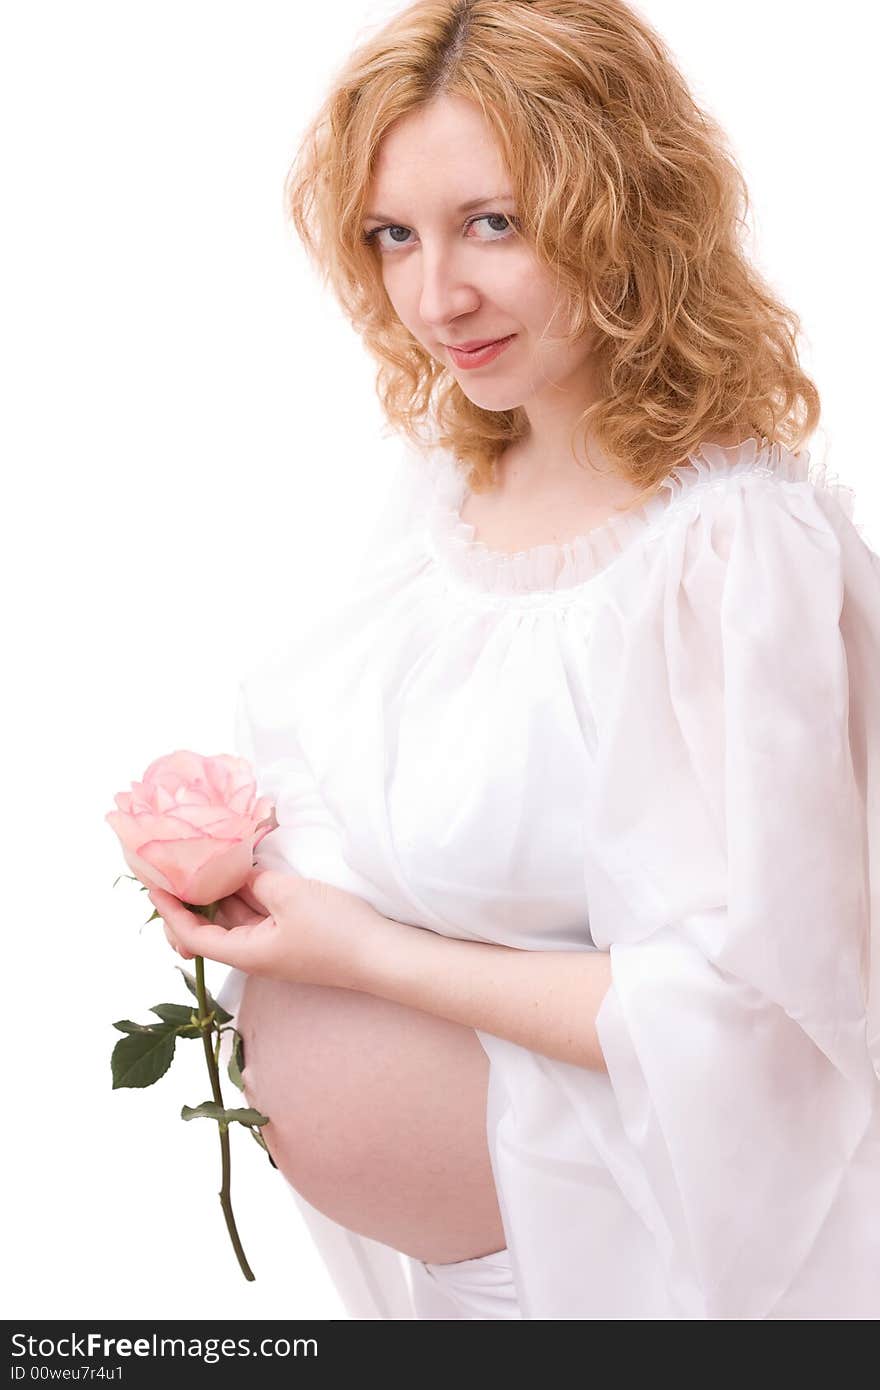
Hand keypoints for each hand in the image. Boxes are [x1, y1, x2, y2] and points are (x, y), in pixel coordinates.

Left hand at [147, 865, 380, 988]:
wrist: (382, 955)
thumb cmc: (335, 930)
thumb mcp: (290, 895)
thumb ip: (256, 882)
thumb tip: (239, 874)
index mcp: (247, 952)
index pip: (193, 935)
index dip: (170, 912)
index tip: (154, 885)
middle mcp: (255, 954)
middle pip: (210, 928)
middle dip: (190, 901)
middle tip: (175, 868)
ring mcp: (275, 946)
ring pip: (236, 918)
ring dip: (219, 893)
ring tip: (204, 861)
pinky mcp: (293, 937)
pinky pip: (258, 915)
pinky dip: (246, 894)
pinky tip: (245, 871)